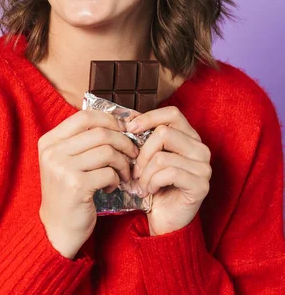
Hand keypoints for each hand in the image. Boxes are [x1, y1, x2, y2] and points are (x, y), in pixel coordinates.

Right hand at [38, 110, 138, 258]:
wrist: (56, 229)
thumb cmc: (67, 191)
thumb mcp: (65, 160)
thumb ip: (83, 140)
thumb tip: (120, 121)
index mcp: (49, 141)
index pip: (84, 116)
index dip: (109, 119)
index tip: (125, 128)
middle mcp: (53, 152)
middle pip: (100, 132)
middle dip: (123, 141)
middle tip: (133, 153)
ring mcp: (63, 168)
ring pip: (108, 151)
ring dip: (123, 162)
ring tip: (123, 173)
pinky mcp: (76, 186)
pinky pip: (109, 172)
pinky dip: (117, 179)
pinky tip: (111, 187)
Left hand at [126, 106, 211, 235]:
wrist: (164, 220)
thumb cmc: (155, 185)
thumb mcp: (148, 156)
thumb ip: (144, 136)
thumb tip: (128, 117)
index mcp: (190, 137)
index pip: (172, 113)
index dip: (149, 117)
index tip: (130, 129)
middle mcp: (201, 149)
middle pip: (164, 133)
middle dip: (142, 153)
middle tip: (135, 170)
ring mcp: (204, 168)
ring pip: (162, 156)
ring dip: (145, 173)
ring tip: (142, 183)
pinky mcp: (201, 185)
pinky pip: (169, 173)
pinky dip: (153, 182)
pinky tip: (151, 190)